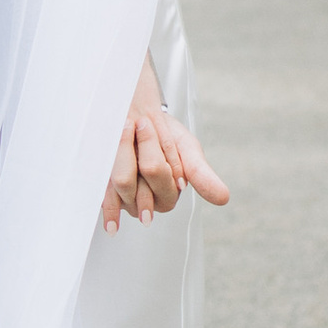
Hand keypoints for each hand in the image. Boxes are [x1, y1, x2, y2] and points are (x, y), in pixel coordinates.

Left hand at [101, 100, 232, 231]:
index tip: (146, 122)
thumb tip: (224, 198)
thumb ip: (202, 174)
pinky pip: (103, 193)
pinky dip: (104, 184)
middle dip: (133, 146)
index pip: (154, 170)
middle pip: (130, 180)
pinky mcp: (107, 195)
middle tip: (135, 124)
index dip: (149, 144)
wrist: (141, 125)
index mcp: (169, 197)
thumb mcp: (188, 151)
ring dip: (117, 151)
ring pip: (116, 182)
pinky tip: (107, 181)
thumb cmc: (168, 138)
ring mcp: (124, 201)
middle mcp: (145, 205)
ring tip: (121, 131)